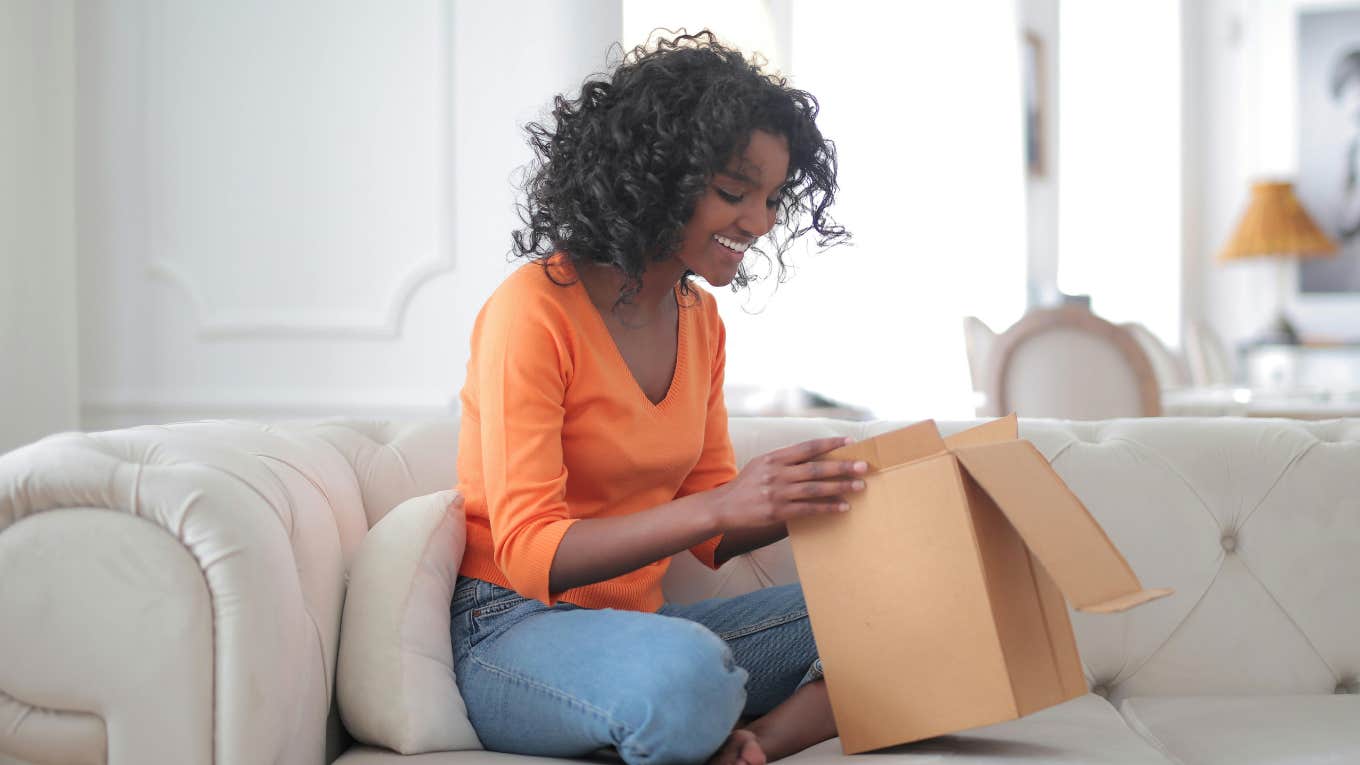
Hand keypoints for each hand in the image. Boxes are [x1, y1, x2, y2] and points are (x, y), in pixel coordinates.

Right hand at [711, 437, 869, 531]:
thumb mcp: (762, 464)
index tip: (850, 442)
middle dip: (842, 466)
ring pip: (815, 488)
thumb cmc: (746, 485)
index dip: (830, 444)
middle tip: (863, 466)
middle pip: (816, 468)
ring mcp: (777, 493)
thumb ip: (785, 460)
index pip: (807, 447)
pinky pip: (808, 509)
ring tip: (859, 486)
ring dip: (840, 487)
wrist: (723, 507)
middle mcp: (777, 473)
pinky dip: (827, 507)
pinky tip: (842, 506)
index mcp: (775, 458)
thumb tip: (813, 456)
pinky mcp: (777, 511)